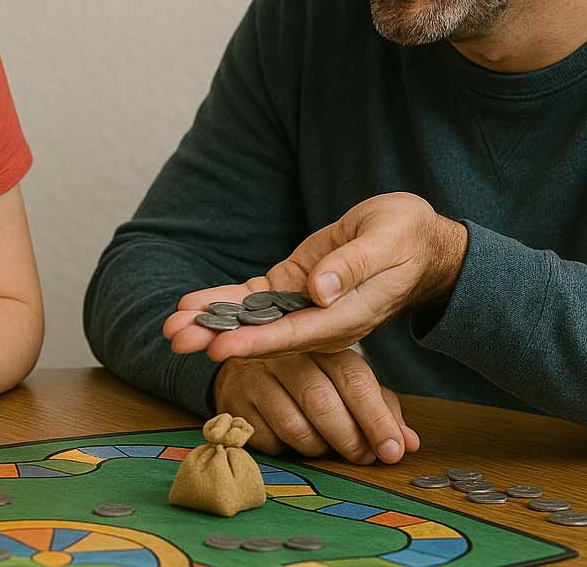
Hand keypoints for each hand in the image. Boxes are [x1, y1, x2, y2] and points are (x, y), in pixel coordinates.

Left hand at [163, 193, 466, 360]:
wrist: (415, 239)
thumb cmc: (406, 239)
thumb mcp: (385, 242)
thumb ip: (352, 267)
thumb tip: (320, 291)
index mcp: (345, 318)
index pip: (293, 335)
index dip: (254, 343)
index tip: (219, 348)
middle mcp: (319, 321)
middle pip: (263, 335)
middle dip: (217, 337)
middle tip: (175, 338)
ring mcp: (303, 307)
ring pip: (251, 319)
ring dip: (211, 322)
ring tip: (171, 325)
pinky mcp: (293, 288)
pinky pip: (254, 300)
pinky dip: (224, 301)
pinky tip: (194, 304)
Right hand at [213, 352, 418, 464]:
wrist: (241, 361)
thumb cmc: (306, 374)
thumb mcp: (344, 382)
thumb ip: (378, 407)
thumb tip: (408, 443)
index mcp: (320, 344)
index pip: (353, 377)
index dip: (376, 418)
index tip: (394, 450)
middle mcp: (285, 354)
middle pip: (322, 402)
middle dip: (350, 439)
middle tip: (364, 457)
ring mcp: (255, 377)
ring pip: (294, 427)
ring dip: (318, 447)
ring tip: (326, 445)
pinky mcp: (233, 402)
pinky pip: (268, 441)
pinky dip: (287, 449)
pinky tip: (291, 439)